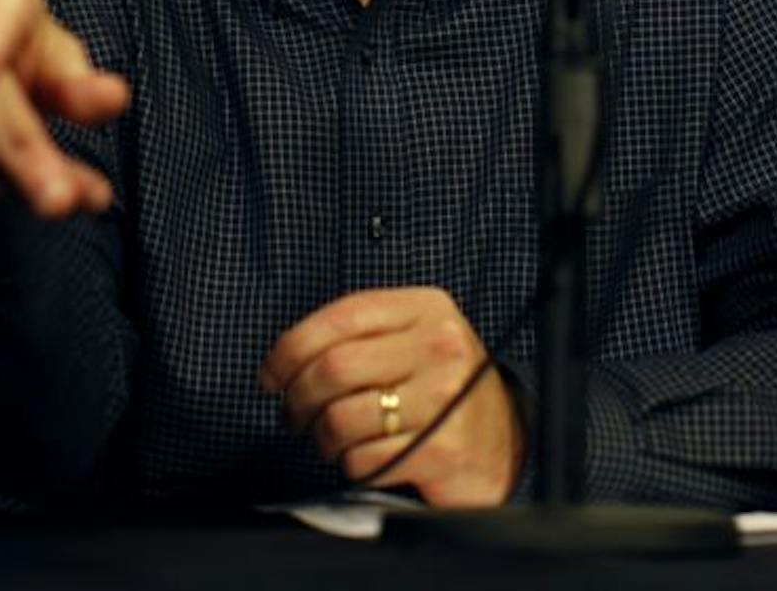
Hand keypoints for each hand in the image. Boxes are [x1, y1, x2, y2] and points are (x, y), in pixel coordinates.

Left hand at [260, 287, 521, 506]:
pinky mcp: (443, 449)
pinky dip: (352, 466)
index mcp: (428, 309)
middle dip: (299, 400)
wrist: (504, 443)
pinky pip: (363, 461)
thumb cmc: (441, 389)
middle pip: (333, 368)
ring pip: (341, 418)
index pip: (341, 316)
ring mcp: (445, 397)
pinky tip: (368, 458)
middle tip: (297, 416)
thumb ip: (360, 335)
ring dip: (323, 439)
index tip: (272, 377)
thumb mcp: (413, 341)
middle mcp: (442, 346)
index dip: (290, 349)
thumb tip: (282, 363)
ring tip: (334, 441)